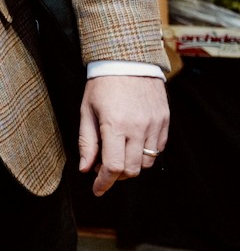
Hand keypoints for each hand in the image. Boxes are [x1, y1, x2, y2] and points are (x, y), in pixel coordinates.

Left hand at [77, 75, 168, 195]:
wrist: (128, 60)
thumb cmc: (102, 84)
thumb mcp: (86, 111)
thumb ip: (86, 142)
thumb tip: (85, 169)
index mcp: (114, 125)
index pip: (113, 167)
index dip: (104, 183)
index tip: (97, 190)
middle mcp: (137, 128)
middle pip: (131, 170)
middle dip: (116, 176)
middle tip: (104, 168)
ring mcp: (154, 125)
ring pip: (147, 162)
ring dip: (131, 165)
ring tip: (118, 153)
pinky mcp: (165, 121)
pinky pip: (159, 148)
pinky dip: (145, 153)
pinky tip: (133, 143)